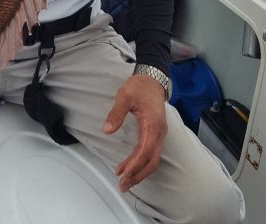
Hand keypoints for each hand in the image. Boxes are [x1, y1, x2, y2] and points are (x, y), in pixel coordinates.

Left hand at [103, 74, 167, 191]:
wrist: (152, 79)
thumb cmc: (140, 86)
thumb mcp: (125, 95)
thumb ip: (116, 113)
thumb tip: (107, 130)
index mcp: (153, 124)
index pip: (145, 150)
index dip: (134, 165)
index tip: (123, 174)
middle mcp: (159, 132)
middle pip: (151, 161)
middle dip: (138, 175)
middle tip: (123, 185)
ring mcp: (158, 134)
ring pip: (151, 159)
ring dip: (139, 172)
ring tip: (124, 181)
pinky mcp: (154, 134)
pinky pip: (149, 153)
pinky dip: (139, 163)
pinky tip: (127, 167)